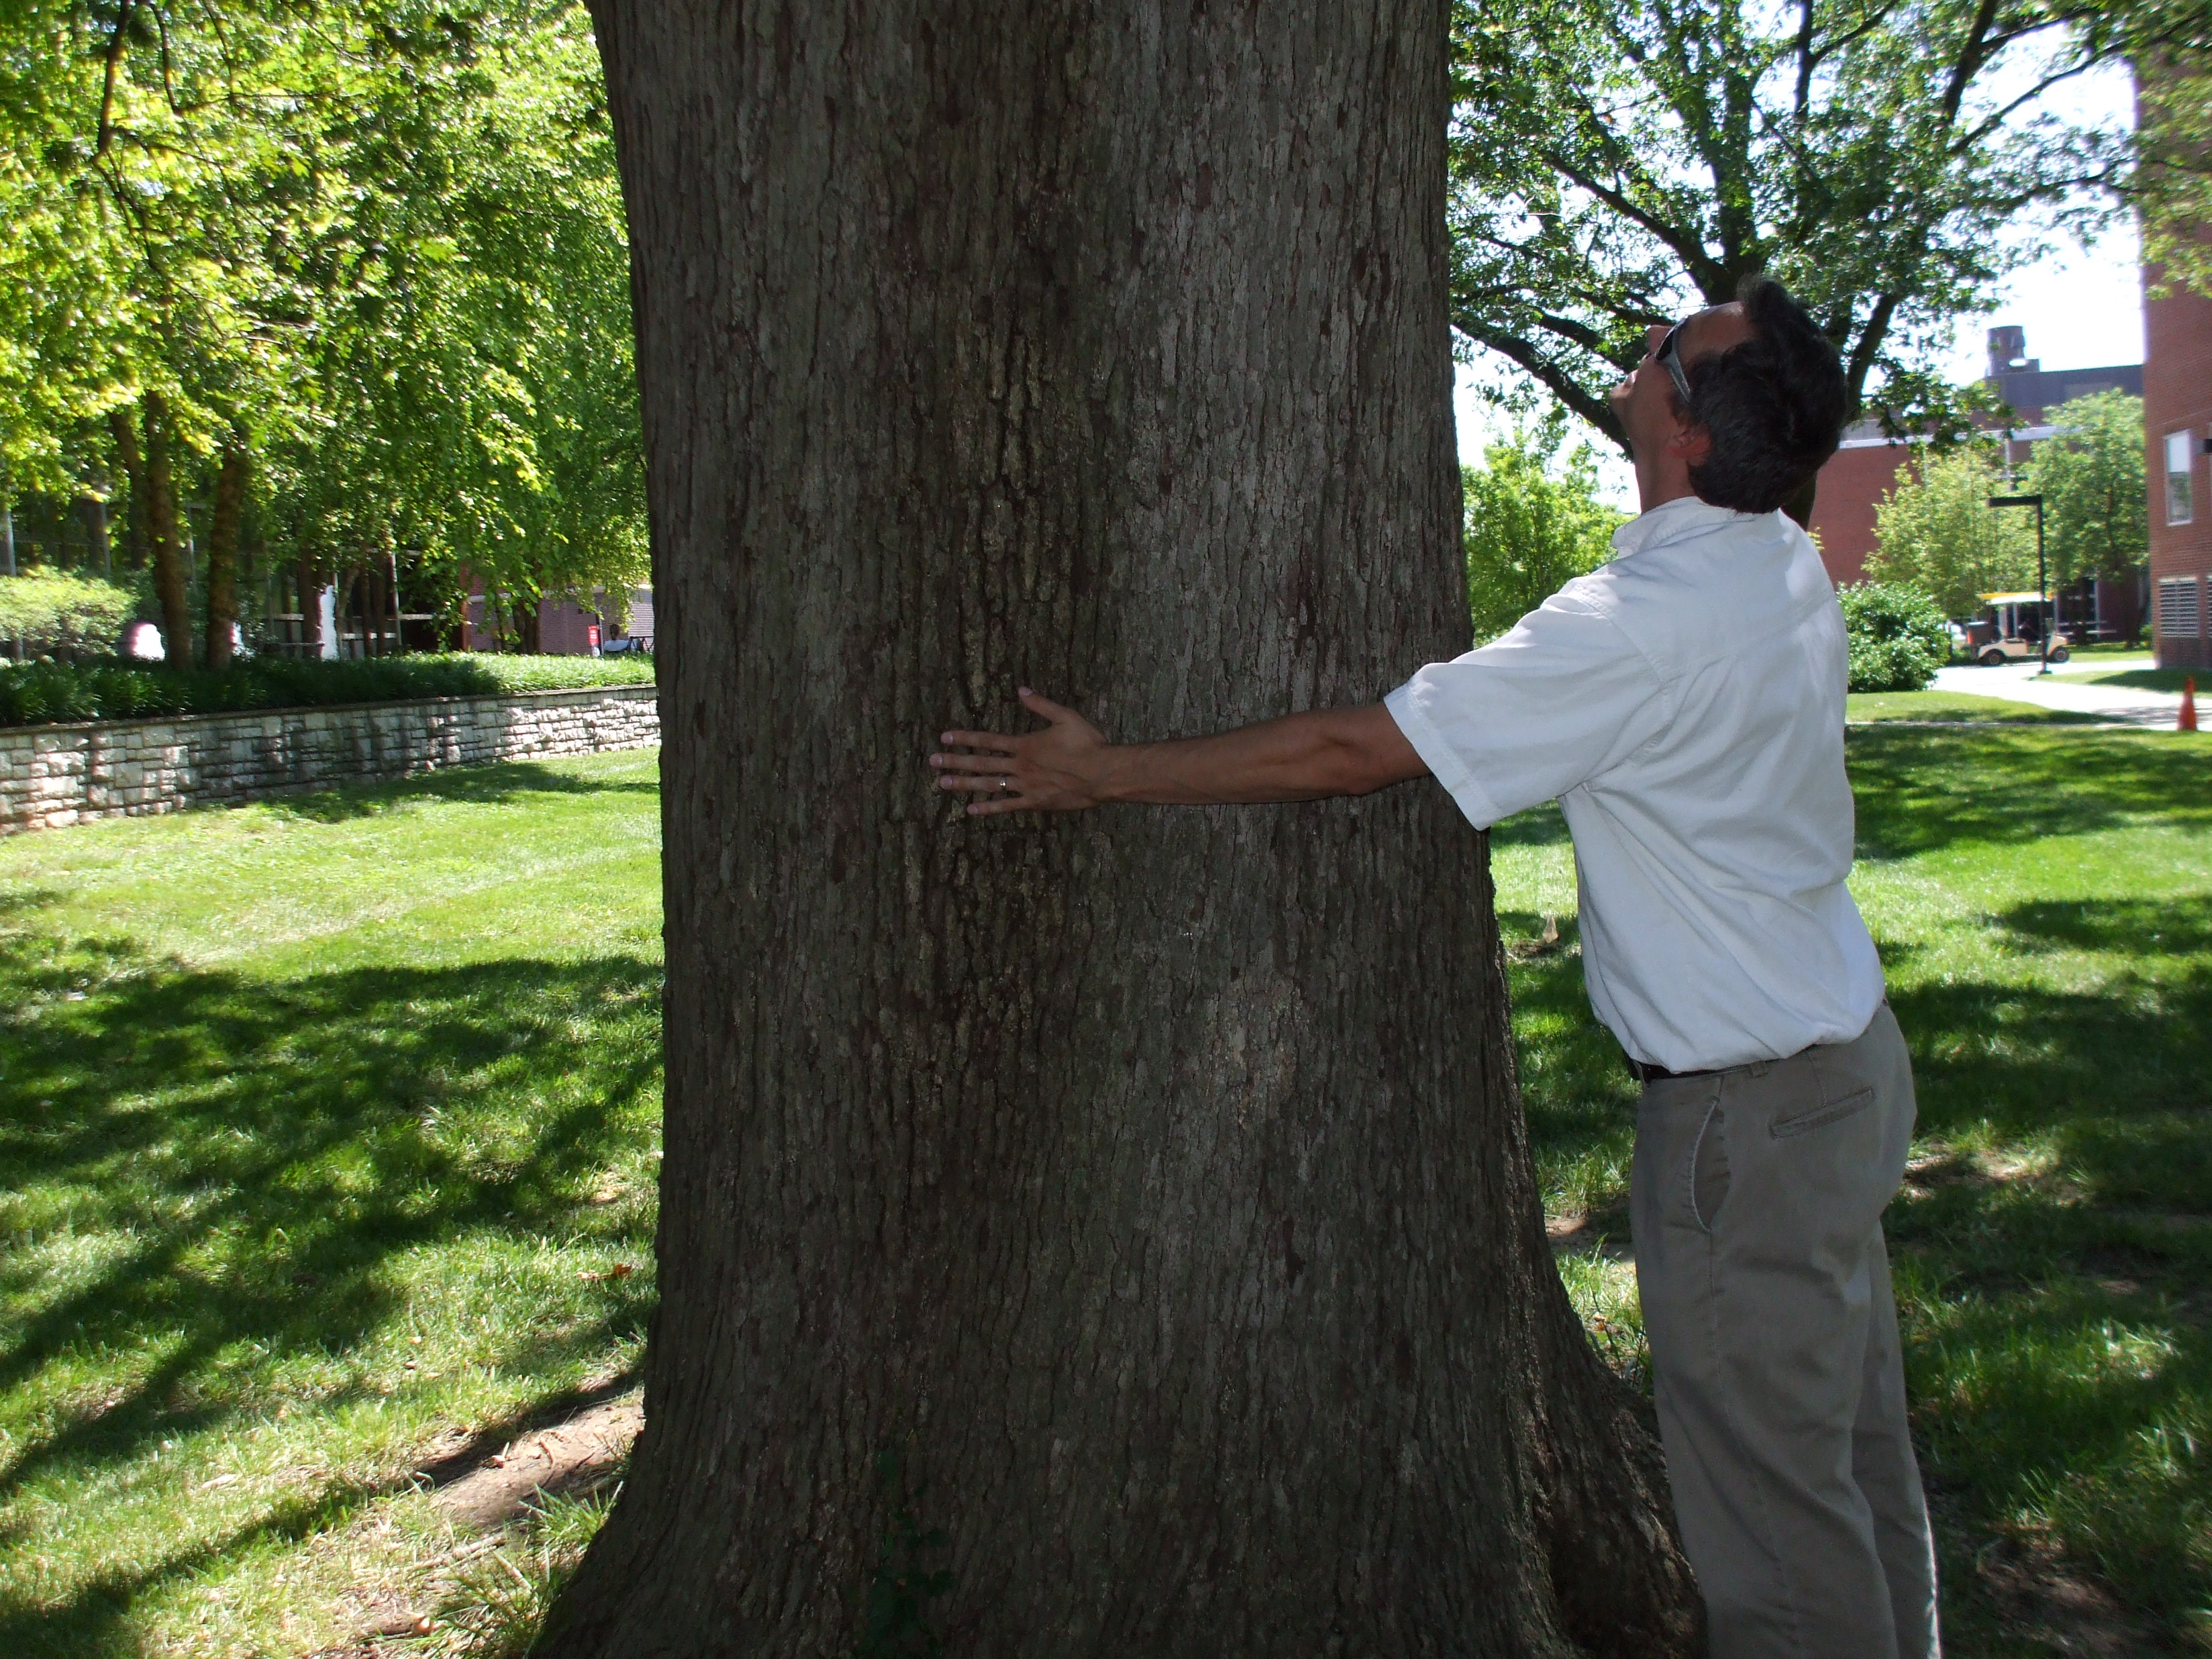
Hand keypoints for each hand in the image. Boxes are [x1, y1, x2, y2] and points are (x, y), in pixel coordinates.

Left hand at [929, 687, 1109, 814]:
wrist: (1103, 775)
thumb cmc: (1088, 744)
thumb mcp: (1066, 716)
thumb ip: (1041, 704)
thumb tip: (1021, 690)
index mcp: (1024, 744)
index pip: (987, 740)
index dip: (965, 738)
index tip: (945, 737)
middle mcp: (1019, 766)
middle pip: (981, 763)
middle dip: (955, 761)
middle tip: (932, 760)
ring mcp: (1025, 786)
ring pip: (988, 784)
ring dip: (964, 783)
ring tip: (942, 783)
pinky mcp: (1034, 802)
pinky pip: (1006, 806)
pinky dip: (988, 808)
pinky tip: (971, 809)